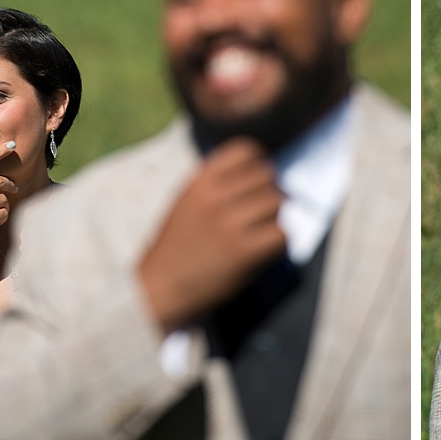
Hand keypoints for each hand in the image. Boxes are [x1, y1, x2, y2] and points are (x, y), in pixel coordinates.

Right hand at [137, 138, 286, 332]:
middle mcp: (214, 198)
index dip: (259, 164)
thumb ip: (216, 185)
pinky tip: (264, 249)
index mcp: (199, 182)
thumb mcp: (186, 203)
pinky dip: (278, 242)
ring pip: (277, 203)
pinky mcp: (243, 251)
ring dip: (275, 217)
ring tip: (261, 231)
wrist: (160, 288)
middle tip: (264, 210)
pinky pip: (281, 233)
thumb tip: (260, 171)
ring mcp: (228, 224)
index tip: (259, 180)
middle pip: (267, 176)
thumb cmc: (177, 246)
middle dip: (271, 191)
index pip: (246, 151)